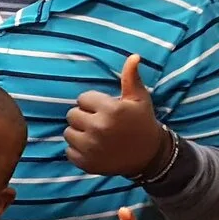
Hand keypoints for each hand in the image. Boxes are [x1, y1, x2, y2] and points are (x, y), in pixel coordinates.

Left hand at [64, 56, 166, 176]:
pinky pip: (69, 151)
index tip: (105, 109)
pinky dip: (78, 150)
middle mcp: (99, 128)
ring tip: (96, 135)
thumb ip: (131, 78)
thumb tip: (133, 56)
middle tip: (99, 122)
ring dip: (79, 133)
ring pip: (68, 132)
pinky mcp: (86, 163)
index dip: (93, 103)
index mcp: (111, 109)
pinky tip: (94, 148)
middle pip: (72, 115)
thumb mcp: (139, 99)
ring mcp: (91, 147)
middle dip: (84, 116)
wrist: (149, 155)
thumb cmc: (142, 122)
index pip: (83, 99)